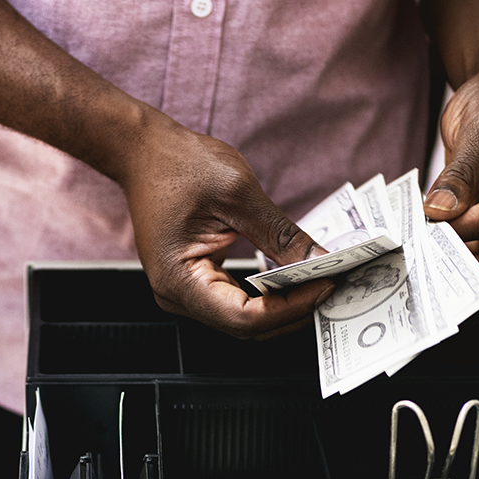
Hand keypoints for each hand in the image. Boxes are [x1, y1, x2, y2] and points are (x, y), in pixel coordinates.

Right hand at [118, 114, 335, 337]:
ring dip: (283, 305)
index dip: (291, 308)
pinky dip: (268, 294)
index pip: (245, 318)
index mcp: (179, 280)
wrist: (144, 152)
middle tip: (333, 286)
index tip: (327, 286)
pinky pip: (236, 301)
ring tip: (318, 281)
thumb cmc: (178, 166)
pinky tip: (293, 277)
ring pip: (243, 319)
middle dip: (292, 310)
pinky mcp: (194, 280)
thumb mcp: (239, 195)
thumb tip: (322, 262)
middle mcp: (176, 295)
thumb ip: (281, 235)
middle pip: (246, 326)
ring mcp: (183, 291)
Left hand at [422, 63, 478, 288]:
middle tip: (422, 262)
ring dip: (457, 262)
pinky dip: (455, 249)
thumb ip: (460, 174)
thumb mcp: (478, 129)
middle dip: (465, 268)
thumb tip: (440, 211)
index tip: (422, 232)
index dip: (458, 231)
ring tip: (420, 255)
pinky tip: (428, 245)